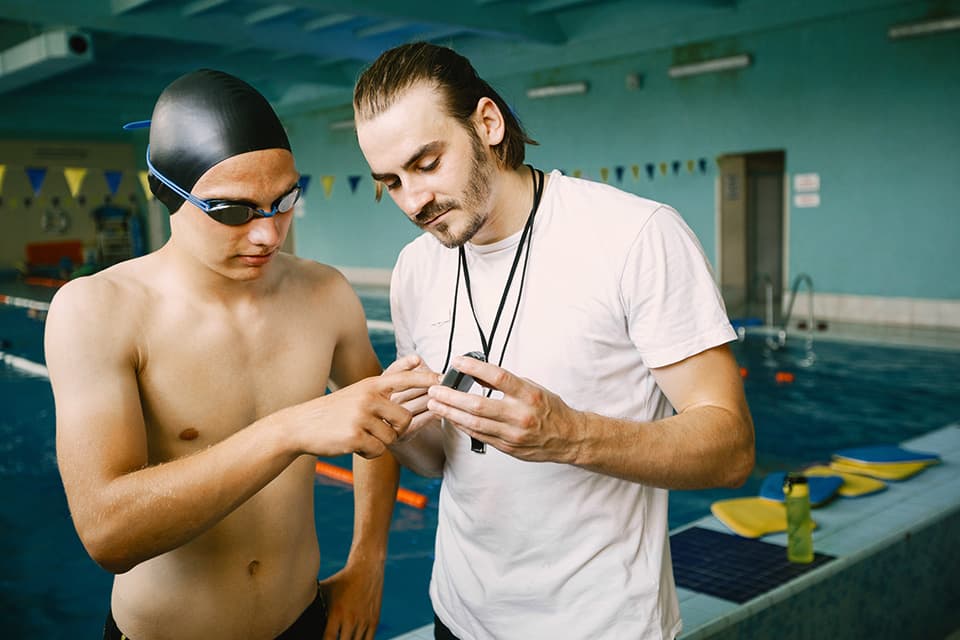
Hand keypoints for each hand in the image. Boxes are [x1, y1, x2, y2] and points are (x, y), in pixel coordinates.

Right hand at [284, 369, 439, 458]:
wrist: (301, 426)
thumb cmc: (334, 411)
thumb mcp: (357, 393)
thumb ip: (382, 389)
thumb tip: (412, 372)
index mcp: (370, 385)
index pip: (403, 379)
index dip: (424, 379)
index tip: (442, 379)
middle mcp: (368, 398)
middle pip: (405, 419)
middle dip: (397, 430)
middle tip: (380, 431)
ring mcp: (361, 417)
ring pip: (391, 438)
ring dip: (378, 442)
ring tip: (359, 436)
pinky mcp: (355, 437)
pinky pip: (378, 450)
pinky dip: (369, 453)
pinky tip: (354, 445)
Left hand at [319, 560, 383, 639]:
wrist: (366, 568)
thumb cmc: (341, 580)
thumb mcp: (324, 590)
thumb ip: (312, 604)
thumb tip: (296, 611)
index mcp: (336, 612)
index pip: (329, 639)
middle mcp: (351, 618)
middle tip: (332, 639)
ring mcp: (364, 621)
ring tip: (343, 638)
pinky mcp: (374, 621)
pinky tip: (353, 639)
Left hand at [426, 356, 584, 463]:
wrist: (568, 438)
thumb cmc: (550, 409)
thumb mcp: (532, 388)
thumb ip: (506, 383)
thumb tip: (479, 373)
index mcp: (528, 395)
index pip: (498, 378)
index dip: (475, 368)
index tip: (457, 361)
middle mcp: (520, 415)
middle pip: (479, 404)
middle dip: (452, 396)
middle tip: (435, 388)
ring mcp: (512, 434)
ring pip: (474, 423)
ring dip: (451, 412)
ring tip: (434, 403)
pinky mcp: (507, 447)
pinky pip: (479, 436)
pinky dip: (462, 425)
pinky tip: (451, 417)